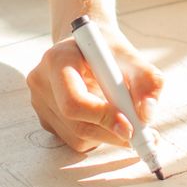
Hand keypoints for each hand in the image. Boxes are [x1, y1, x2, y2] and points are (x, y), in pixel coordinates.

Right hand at [25, 22, 163, 153]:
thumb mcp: (132, 57)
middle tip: (144, 136)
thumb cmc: (110, 50)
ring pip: (77, 137)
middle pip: (75, 124)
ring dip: (108, 136)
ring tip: (126, 119)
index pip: (73, 100)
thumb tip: (147, 114)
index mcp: (57, 60)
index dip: (102, 117)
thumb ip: (147, 81)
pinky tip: (107, 118)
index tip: (131, 126)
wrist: (89, 47)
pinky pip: (75, 140)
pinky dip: (98, 137)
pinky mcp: (46, 119)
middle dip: (112, 133)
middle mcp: (42, 83)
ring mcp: (40, 103)